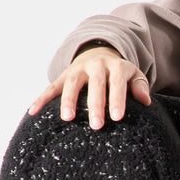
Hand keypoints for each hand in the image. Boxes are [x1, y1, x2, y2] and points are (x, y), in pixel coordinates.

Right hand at [27, 46, 151, 127]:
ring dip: (68, 100)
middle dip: (95, 105)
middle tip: (96, 126)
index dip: (117, 99)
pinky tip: (33, 112)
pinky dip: (42, 99)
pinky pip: (51, 87)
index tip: (117, 117)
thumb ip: (140, 87)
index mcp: (115, 66)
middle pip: (95, 84)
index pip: (117, 83)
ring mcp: (77, 69)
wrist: (99, 54)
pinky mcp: (63, 75)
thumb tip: (146, 101)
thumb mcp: (134, 76)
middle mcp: (96, 65)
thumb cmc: (120, 75)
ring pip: (71, 83)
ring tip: (67, 119)